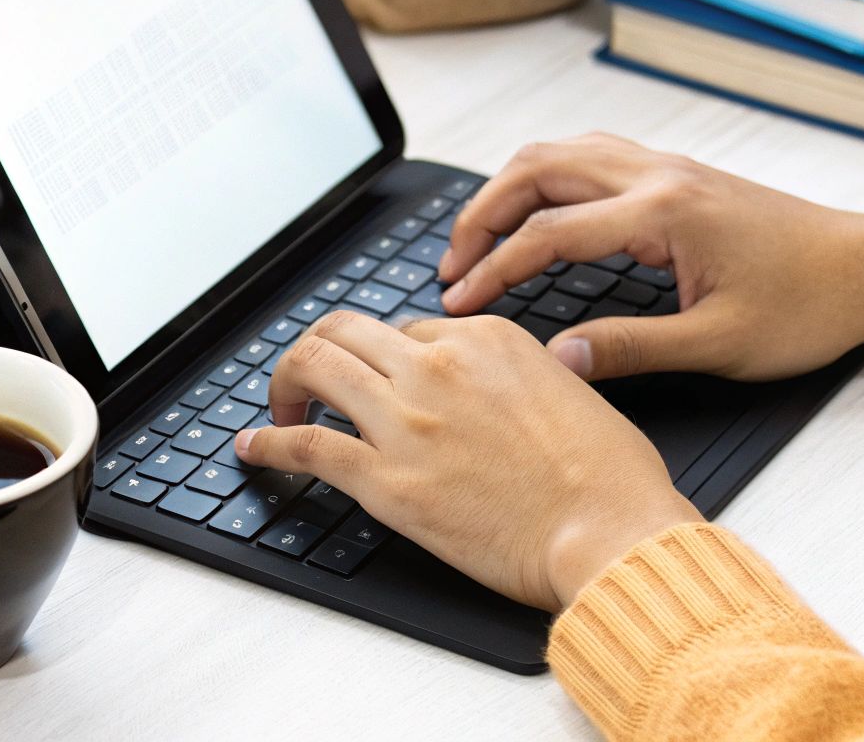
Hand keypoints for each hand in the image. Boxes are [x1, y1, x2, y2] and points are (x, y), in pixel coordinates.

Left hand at [236, 311, 699, 610]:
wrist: (609, 533)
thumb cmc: (608, 477)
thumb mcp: (569, 388)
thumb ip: (520, 373)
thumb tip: (497, 384)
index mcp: (485, 338)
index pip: (408, 330)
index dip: (388, 358)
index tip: (380, 381)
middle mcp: (437, 366)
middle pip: (346, 330)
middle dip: (318, 348)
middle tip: (309, 378)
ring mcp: (406, 420)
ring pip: (313, 367)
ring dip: (285, 382)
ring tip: (279, 405)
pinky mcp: (386, 479)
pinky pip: (306, 443)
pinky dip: (269, 441)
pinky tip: (254, 448)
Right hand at [437, 134, 863, 380]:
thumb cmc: (810, 306)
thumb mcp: (721, 343)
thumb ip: (634, 349)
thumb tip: (560, 359)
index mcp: (663, 213)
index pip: (548, 233)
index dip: (492, 269)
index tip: (459, 304)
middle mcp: (657, 175)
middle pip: (536, 170)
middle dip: (480, 215)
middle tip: (450, 266)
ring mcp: (665, 167)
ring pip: (558, 153)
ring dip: (507, 190)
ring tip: (477, 240)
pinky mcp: (673, 174)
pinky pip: (586, 156)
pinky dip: (541, 180)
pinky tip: (533, 215)